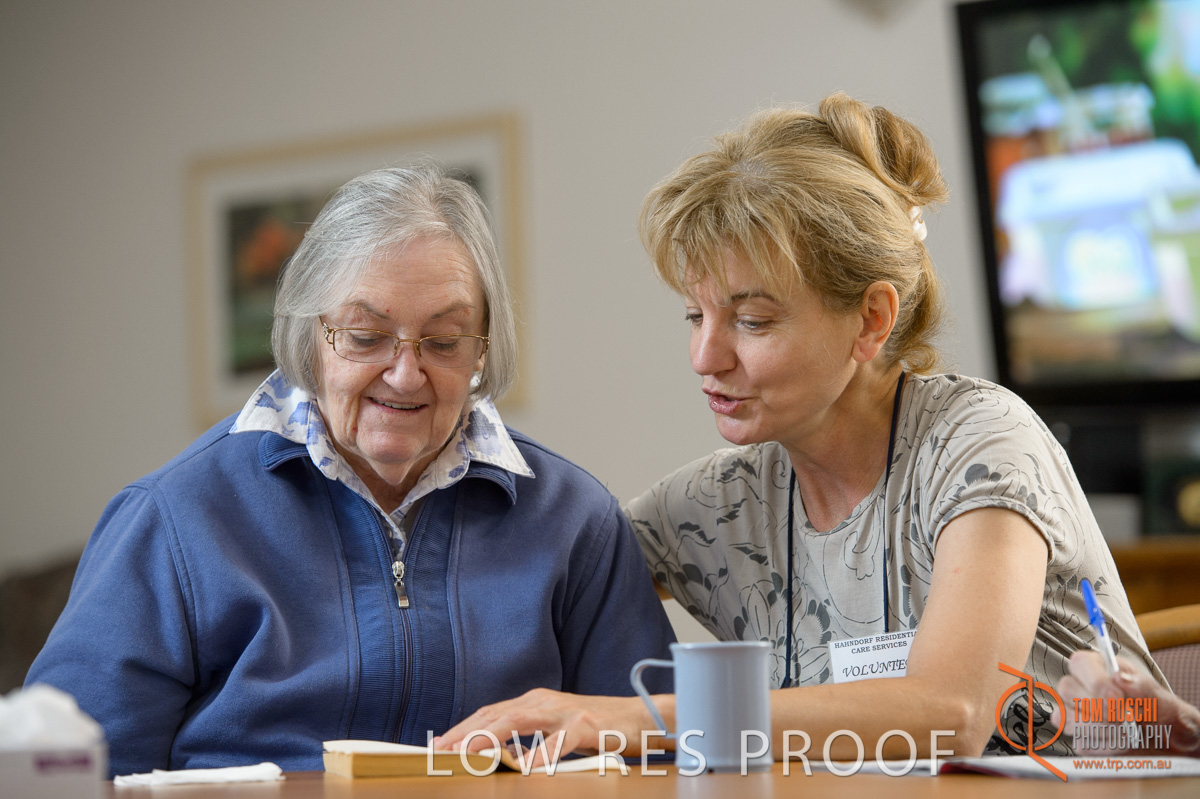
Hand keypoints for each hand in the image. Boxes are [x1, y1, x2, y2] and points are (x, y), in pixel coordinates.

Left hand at [432, 688, 665, 768]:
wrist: (640, 718)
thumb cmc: (596, 728)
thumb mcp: (555, 729)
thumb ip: (529, 737)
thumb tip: (499, 753)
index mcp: (535, 702)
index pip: (490, 712)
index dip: (463, 728)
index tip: (439, 745)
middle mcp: (544, 701)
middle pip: (497, 714)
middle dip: (466, 732)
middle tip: (441, 751)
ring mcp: (565, 712)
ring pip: (520, 720)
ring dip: (490, 736)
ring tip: (468, 753)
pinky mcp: (586, 726)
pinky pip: (559, 743)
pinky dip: (541, 755)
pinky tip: (526, 770)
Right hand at [1052, 651, 1199, 755]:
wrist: (1171, 743)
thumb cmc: (1165, 714)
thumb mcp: (1163, 699)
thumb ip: (1142, 687)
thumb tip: (1118, 678)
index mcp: (1101, 668)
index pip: (1079, 663)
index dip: (1094, 682)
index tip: (1118, 699)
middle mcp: (1084, 687)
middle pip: (1067, 689)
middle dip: (1098, 709)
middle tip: (1127, 719)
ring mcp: (1078, 713)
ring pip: (1068, 717)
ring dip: (1101, 729)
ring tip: (1128, 733)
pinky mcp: (1081, 737)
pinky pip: (1079, 742)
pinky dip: (1103, 747)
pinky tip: (1122, 744)